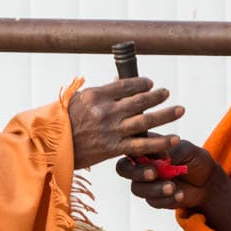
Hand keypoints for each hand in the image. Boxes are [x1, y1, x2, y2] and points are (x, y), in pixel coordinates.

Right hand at [68, 77, 182, 168]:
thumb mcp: (78, 101)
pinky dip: (159, 142)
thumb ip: (101, 94)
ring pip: (145, 121)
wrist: (51, 147)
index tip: (150, 84)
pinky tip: (173, 139)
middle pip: (140, 101)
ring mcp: (112, 130)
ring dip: (165, 115)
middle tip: (167, 93)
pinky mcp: (114, 148)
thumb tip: (119, 82)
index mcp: (96, 95)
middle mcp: (106, 111)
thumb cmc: (62, 122)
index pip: (126, 85)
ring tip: (180, 110)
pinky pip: (142, 145)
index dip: (142, 83)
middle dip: (157, 96)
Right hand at [116, 140, 222, 210]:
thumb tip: (158, 156)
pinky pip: (153, 201)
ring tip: (172, 187)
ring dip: (154, 188)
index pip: (131, 147)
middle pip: (124, 169)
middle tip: (153, 174)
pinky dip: (166, 199)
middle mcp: (141, 165)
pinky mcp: (154, 199)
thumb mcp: (186, 150)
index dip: (136, 150)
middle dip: (137, 172)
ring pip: (137, 188)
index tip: (154, 153)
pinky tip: (180, 194)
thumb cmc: (195, 159)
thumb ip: (170, 151)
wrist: (208, 181)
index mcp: (145, 148)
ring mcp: (146, 184)